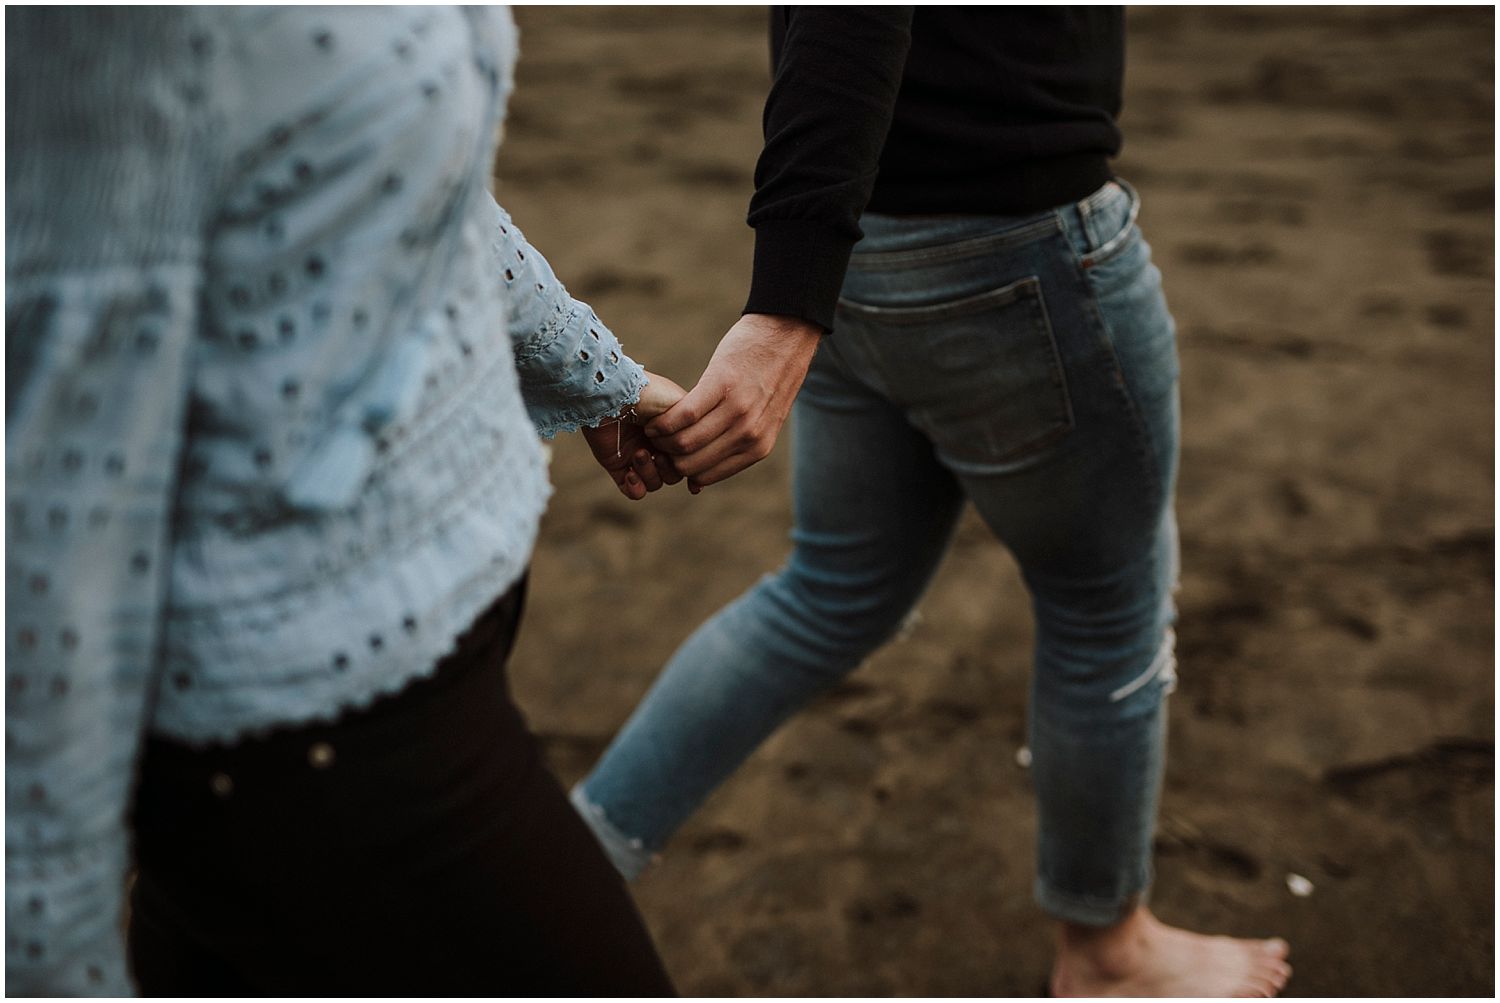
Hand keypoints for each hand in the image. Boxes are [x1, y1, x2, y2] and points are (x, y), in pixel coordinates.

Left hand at [582, 371, 687, 499]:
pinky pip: (633, 491)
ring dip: (649, 474)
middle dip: (669, 468)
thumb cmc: (648, 395)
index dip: (690, 460)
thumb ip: (697, 429)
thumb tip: (704, 460)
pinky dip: (635, 488)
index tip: (686, 455)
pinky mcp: (618, 465)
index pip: (691, 457)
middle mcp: (658, 445)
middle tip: (657, 453)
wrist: (611, 394)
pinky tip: (631, 474)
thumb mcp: (683, 406)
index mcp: (675, 431)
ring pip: (656, 483)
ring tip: (638, 454)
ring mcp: (638, 456)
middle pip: (676, 473)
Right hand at [645, 313, 821, 491]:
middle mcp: (749, 434)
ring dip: (661, 438)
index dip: (679, 468)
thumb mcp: (762, 424)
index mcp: (757, 448)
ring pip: (685, 441)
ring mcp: (737, 410)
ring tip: (653, 429)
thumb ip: (734, 452)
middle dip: (666, 455)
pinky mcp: (722, 384)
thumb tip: (695, 486)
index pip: (704, 475)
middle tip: (655, 442)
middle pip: (690, 462)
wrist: (786, 338)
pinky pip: (685, 414)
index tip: (667, 455)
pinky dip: (664, 419)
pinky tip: (656, 416)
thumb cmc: (768, 381)